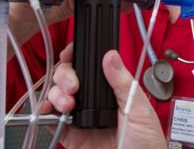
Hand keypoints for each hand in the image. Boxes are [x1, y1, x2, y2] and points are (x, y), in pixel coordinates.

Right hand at [44, 44, 165, 148]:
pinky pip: (52, 120)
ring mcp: (81, 116)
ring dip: (56, 93)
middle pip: (68, 77)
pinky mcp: (72, 135)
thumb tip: (111, 56)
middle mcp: (94, 100)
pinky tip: (48, 110)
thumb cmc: (147, 141)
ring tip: (67, 103)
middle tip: (73, 85)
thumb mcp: (138, 107)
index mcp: (112, 89)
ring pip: (57, 95)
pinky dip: (45, 113)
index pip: (90, 67)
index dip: (76, 57)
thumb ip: (123, 82)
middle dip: (64, 75)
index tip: (70, 54)